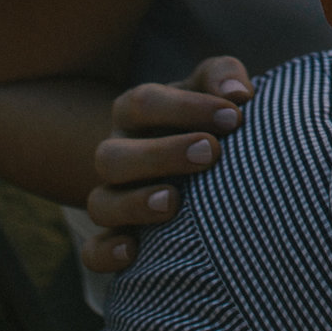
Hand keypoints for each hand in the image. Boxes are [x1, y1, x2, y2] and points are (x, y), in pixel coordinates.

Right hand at [80, 57, 253, 271]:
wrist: (193, 157)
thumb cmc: (207, 117)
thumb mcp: (212, 90)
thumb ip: (223, 77)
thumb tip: (239, 93)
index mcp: (135, 112)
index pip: (144, 102)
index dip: (187, 107)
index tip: (233, 117)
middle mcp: (118, 152)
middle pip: (114, 155)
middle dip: (161, 155)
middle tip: (210, 152)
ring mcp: (113, 195)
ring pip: (100, 203)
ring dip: (134, 205)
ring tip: (174, 203)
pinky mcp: (115, 235)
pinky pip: (93, 251)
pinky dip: (106, 253)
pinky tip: (134, 252)